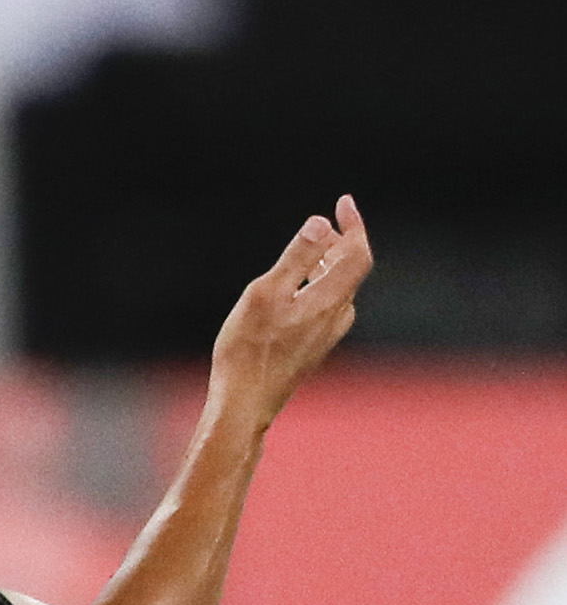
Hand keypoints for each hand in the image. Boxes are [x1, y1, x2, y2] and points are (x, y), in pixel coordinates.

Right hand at [207, 195, 372, 425]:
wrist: (246, 401)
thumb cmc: (249, 349)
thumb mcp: (265, 294)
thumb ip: (296, 258)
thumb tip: (321, 224)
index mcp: (330, 300)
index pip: (358, 253)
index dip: (354, 225)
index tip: (343, 203)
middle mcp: (338, 316)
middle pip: (351, 269)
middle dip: (340, 242)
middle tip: (322, 224)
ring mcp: (328, 334)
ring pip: (339, 288)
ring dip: (328, 264)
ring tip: (309, 252)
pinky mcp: (315, 346)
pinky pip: (327, 305)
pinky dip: (319, 285)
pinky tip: (296, 291)